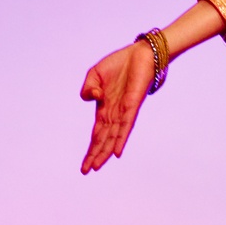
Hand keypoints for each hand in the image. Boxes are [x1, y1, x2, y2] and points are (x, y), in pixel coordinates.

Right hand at [80, 42, 155, 171]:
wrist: (141, 53)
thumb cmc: (119, 64)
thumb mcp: (93, 75)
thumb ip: (87, 89)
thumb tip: (93, 98)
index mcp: (104, 108)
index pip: (96, 133)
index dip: (90, 148)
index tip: (84, 164)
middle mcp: (115, 113)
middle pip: (104, 139)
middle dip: (95, 155)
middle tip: (86, 171)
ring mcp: (124, 110)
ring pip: (114, 136)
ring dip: (106, 151)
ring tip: (97, 166)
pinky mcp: (133, 104)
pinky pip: (126, 124)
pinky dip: (122, 138)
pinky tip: (117, 151)